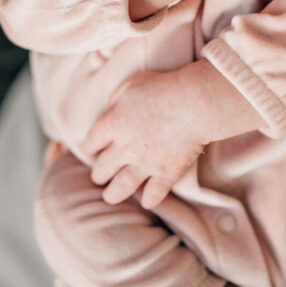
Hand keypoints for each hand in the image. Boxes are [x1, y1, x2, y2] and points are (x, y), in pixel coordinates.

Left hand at [82, 68, 206, 208]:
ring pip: (121, 187)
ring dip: (113, 194)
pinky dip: (148, 199)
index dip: (90, 148)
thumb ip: (115, 101)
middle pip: (102, 169)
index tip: (93, 150)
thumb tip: (111, 112)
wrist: (195, 103)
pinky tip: (146, 200)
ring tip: (111, 196)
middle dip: (99, 174)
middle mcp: (125, 148)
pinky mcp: (166, 174)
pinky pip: (153, 195)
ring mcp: (146, 163)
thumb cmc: (164, 88)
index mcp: (113, 124)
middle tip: (100, 176)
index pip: (90, 143)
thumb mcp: (131, 85)